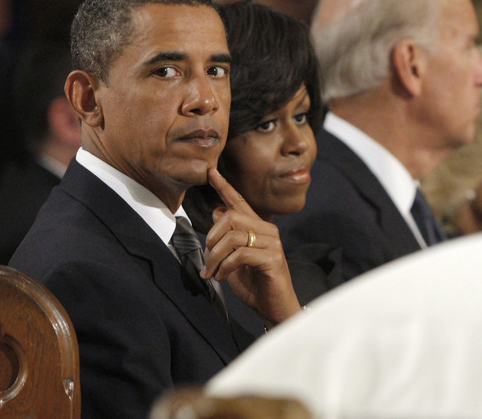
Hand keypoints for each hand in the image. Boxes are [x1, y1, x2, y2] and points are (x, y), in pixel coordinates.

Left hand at [202, 167, 300, 326]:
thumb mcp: (234, 260)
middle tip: (206, 260)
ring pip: (233, 236)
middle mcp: (268, 231)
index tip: (210, 172)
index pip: (240, 202)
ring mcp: (272, 244)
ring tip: (212, 273)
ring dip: (215, 256)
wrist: (275, 309)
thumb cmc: (255, 285)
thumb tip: (216, 212)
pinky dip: (225, 266)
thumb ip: (227, 238)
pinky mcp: (273, 259)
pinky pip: (240, 254)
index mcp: (258, 228)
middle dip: (211, 238)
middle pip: (231, 217)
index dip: (224, 187)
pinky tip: (222, 277)